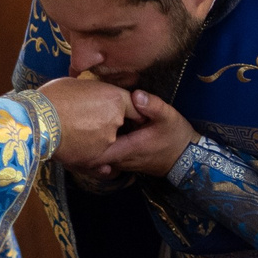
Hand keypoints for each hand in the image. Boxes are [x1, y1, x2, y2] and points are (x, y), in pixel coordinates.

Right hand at [38, 77, 129, 167]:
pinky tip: (73, 144)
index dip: (130, 109)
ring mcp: (106, 141)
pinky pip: (96, 156)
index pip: (134, 106)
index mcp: (115, 99)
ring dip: (97, 138)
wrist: (36, 121)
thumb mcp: (77, 84)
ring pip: (107, 140)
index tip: (127, 112)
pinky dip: (87, 151)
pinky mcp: (94, 158)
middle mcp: (116, 120)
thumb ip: (93, 91)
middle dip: (109, 123)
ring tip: (76, 133)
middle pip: (120, 124)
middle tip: (90, 120)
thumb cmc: (53, 97)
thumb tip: (93, 94)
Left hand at [83, 89, 199, 180]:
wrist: (186, 157)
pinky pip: (106, 156)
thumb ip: (152, 106)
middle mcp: (121, 159)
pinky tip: (95, 131)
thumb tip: (136, 95)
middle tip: (71, 123)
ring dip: (89, 144)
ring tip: (80, 125)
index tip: (74, 127)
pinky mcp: (124, 161)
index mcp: (128, 148)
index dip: (83, 142)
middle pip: (93, 156)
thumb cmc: (176, 136)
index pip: (98, 153)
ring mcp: (122, 162)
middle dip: (82, 142)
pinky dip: (98, 146)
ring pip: (98, 157)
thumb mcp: (168, 117)